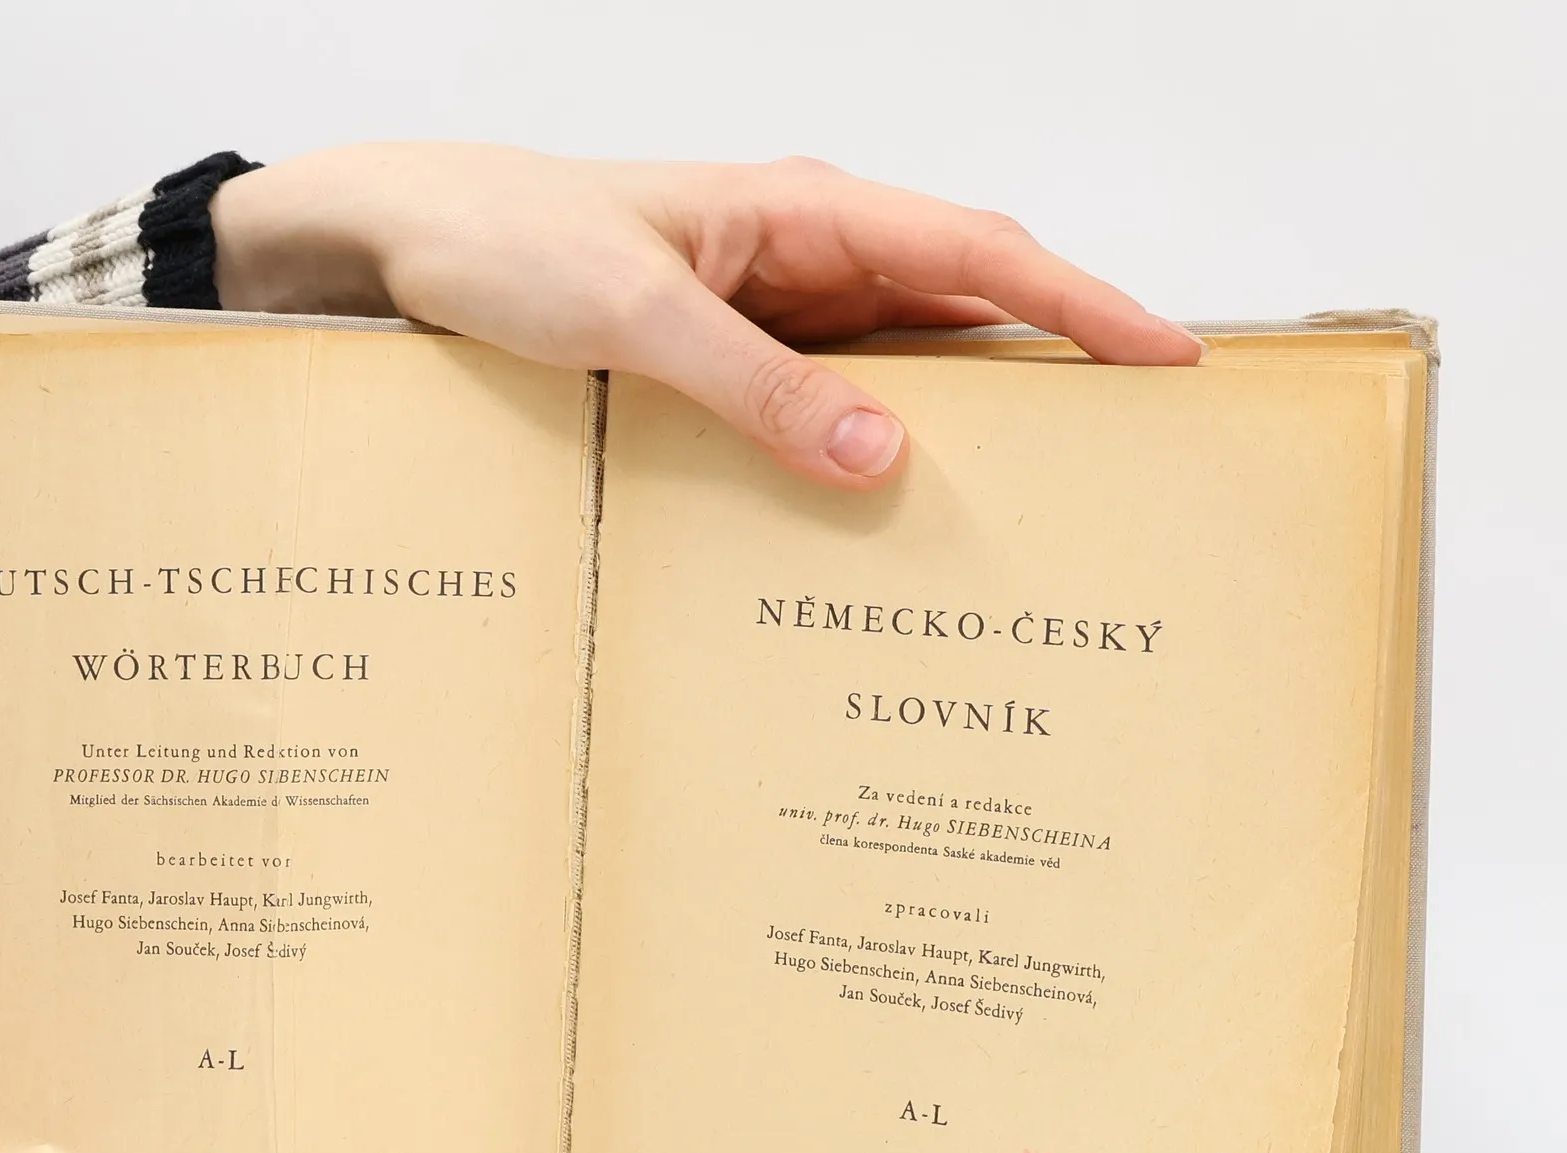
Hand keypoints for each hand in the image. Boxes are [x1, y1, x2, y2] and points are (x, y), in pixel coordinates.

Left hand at [212, 144, 1201, 489]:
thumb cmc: (503, 242)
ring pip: (898, 367)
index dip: (1086, 308)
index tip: (1172, 361)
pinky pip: (822, 408)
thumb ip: (757, 386)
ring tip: (1022, 516)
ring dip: (955, 429)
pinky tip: (875, 520)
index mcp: (804, 213)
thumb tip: (883, 456)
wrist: (398, 243)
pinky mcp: (724, 363)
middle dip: (1048, 377)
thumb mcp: (633, 318)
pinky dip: (860, 456)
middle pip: (962, 313)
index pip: (982, 254)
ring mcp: (767, 313)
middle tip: (1122, 466)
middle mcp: (802, 258)